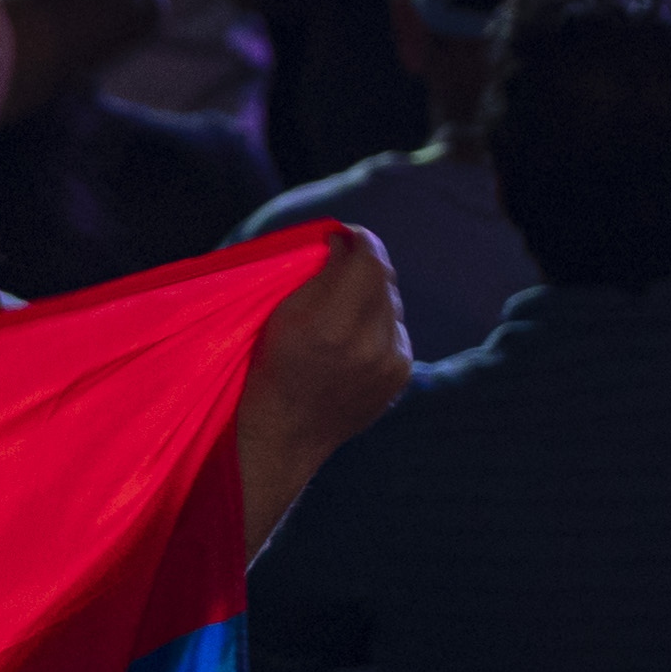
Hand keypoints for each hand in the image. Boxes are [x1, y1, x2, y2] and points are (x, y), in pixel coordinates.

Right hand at [235, 220, 410, 550]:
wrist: (285, 435)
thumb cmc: (268, 369)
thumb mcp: (281, 315)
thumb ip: (318, 274)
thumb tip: (346, 242)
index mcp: (333, 325)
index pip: (369, 260)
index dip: (359, 240)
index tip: (344, 236)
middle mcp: (371, 344)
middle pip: (384, 279)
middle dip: (365, 265)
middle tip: (342, 262)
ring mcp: (391, 362)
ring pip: (393, 303)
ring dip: (372, 296)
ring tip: (343, 305)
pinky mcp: (401, 374)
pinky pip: (396, 330)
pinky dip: (378, 325)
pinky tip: (353, 337)